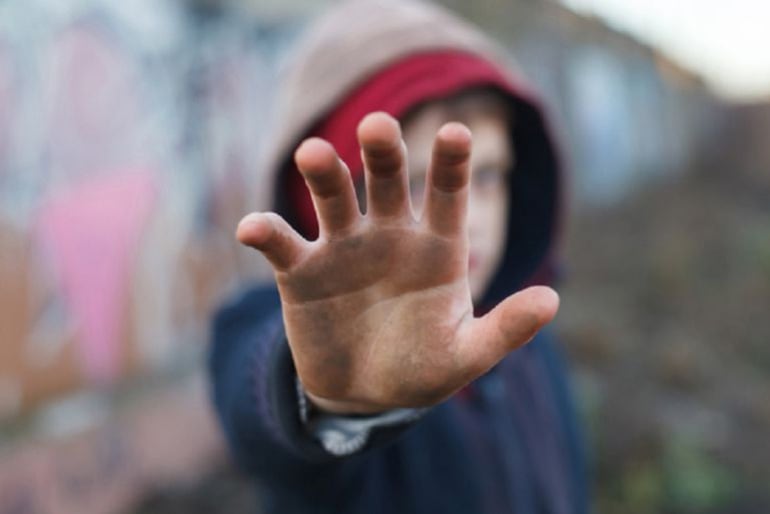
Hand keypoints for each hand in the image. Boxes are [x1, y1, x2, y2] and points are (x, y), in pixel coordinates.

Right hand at [237, 112, 558, 413]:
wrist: (365, 393)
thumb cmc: (422, 368)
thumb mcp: (465, 355)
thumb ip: (503, 330)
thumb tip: (553, 300)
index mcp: (436, 247)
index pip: (447, 195)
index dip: (450, 165)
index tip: (457, 133)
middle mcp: (389, 234)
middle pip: (386, 180)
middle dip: (383, 152)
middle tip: (377, 126)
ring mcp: (343, 248)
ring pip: (333, 198)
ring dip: (322, 174)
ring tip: (312, 154)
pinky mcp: (301, 272)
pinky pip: (281, 244)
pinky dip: (266, 232)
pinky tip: (252, 229)